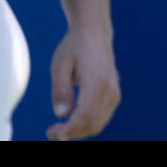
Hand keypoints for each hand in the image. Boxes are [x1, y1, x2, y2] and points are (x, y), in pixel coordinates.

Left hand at [46, 25, 120, 139]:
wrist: (94, 32)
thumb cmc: (74, 47)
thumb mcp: (60, 65)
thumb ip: (60, 89)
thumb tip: (61, 115)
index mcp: (97, 80)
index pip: (85, 114)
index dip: (69, 129)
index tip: (52, 134)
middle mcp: (110, 88)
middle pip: (92, 123)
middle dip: (72, 133)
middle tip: (51, 132)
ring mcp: (114, 92)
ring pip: (98, 123)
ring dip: (79, 131)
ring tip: (60, 128)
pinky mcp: (114, 94)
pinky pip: (102, 117)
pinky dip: (87, 124)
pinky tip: (72, 120)